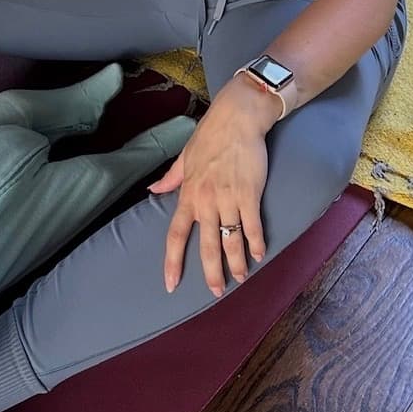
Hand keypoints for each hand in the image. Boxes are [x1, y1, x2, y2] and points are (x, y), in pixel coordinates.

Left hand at [148, 76, 274, 296]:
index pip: (176, 235)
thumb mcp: (185, 158)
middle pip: (207, 245)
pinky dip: (256, 243)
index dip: (173, 261)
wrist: (237, 120)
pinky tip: (259, 255)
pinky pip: (253, 226)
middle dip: (211, 272)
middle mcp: (206, 201)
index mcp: (188, 194)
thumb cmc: (210, 136)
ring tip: (240, 278)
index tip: (170, 284)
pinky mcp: (250, 194)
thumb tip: (153, 190)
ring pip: (232, 240)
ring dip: (236, 263)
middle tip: (215, 292)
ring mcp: (229, 199)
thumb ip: (171, 178)